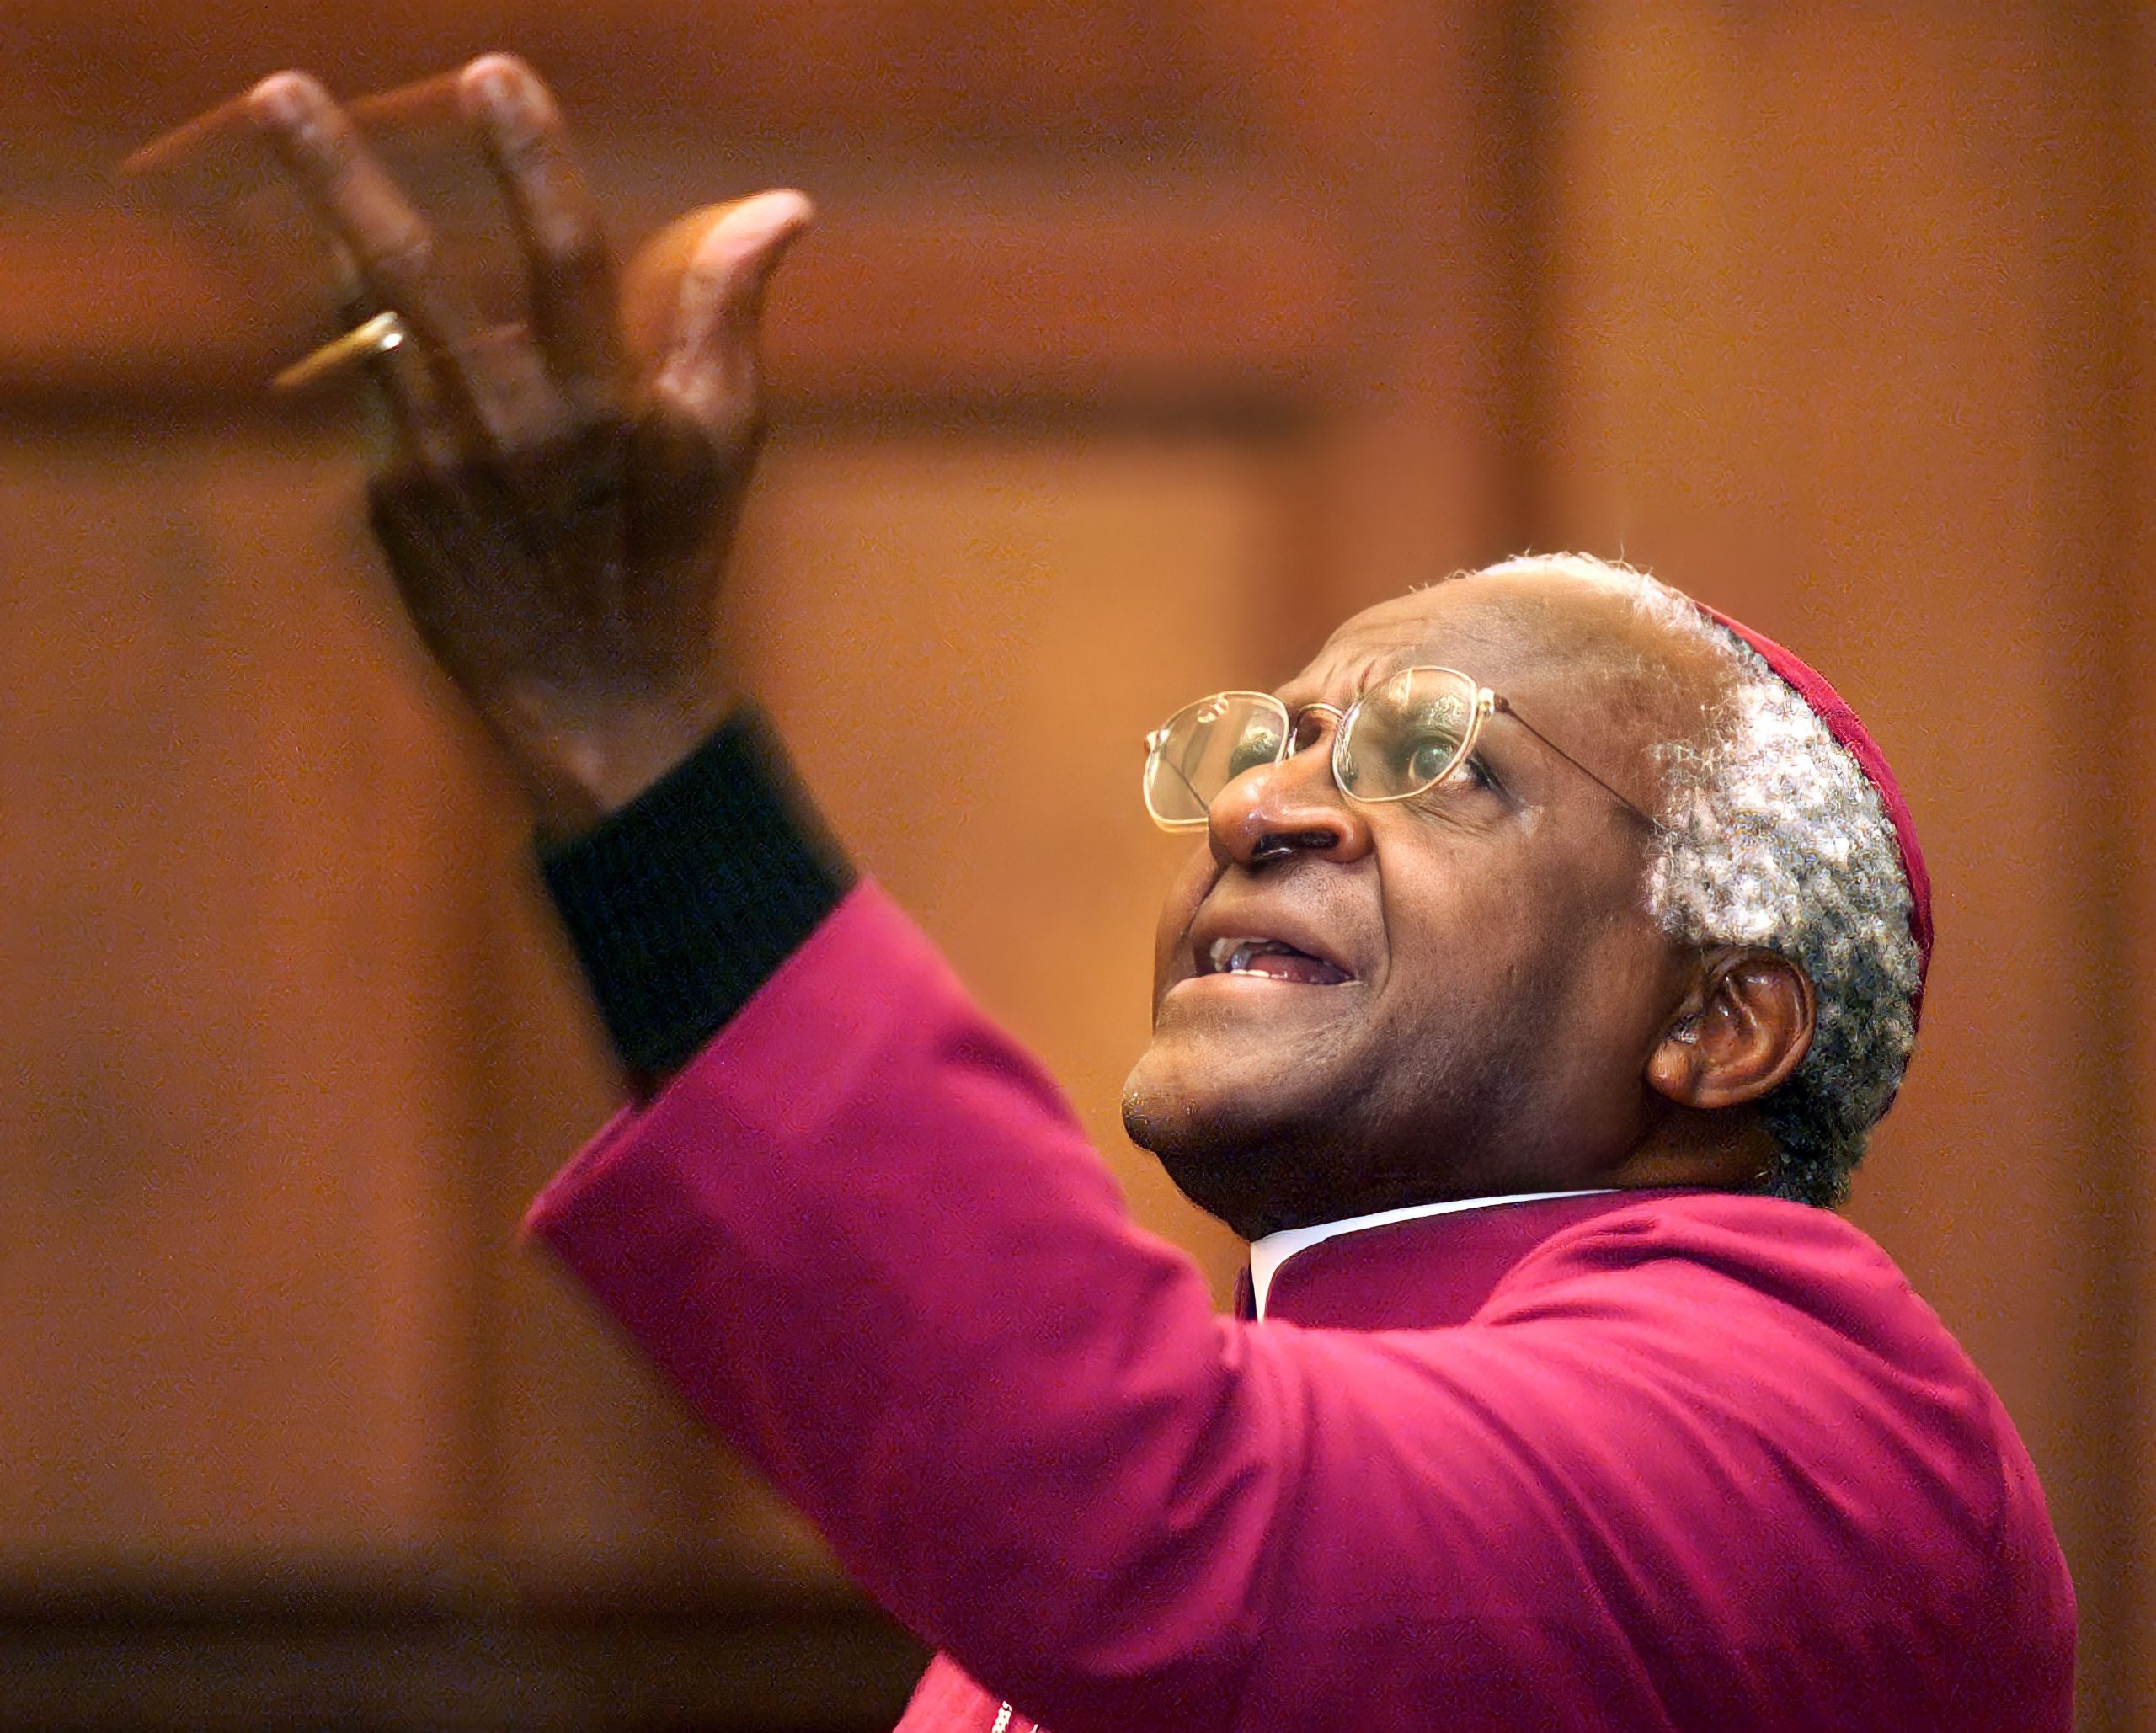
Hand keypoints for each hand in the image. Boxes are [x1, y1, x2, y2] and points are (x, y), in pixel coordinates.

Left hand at [241, 54, 810, 833]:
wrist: (590, 696)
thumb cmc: (670, 557)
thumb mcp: (722, 443)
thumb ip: (729, 313)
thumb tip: (784, 207)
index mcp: (602, 409)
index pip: (564, 257)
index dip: (530, 160)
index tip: (492, 73)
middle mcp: (506, 433)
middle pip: (408, 277)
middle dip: (342, 178)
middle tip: (280, 92)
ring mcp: (431, 470)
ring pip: (364, 325)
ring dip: (338, 243)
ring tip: (314, 167)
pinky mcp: (383, 502)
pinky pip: (372, 395)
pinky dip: (386, 355)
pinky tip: (412, 362)